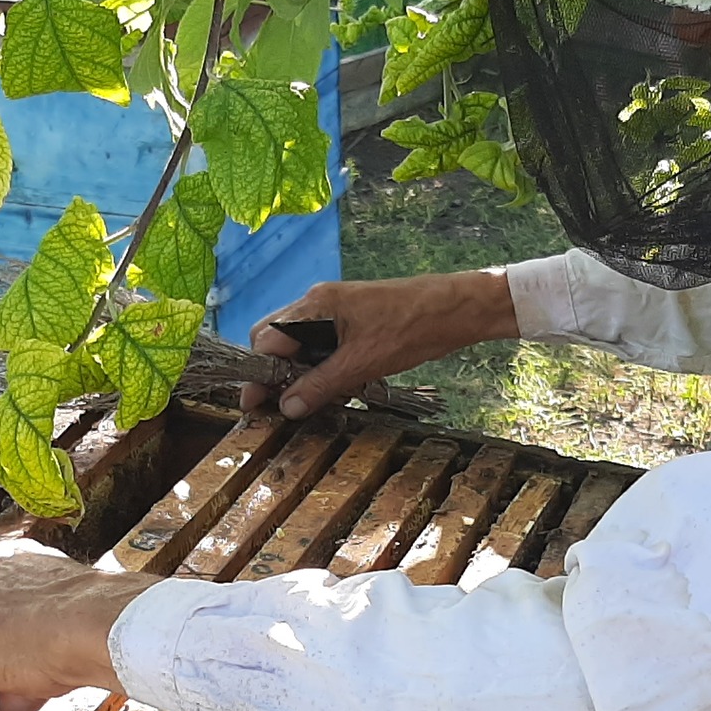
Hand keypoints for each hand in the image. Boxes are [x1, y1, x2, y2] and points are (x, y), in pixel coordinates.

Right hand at [245, 269, 520, 418]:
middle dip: (274, 373)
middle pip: (276, 340)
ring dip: (300, 374)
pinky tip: (335, 390)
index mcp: (314, 306)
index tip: (255, 405)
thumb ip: (320, 385)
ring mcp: (335, 311)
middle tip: (280, 406)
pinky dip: (321, 368)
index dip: (258, 374)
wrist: (456, 309)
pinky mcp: (352, 321)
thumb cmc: (411, 329)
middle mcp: (317, 303)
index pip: (265, 339)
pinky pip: (323, 346)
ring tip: (310, 402)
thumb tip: (286, 407)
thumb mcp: (361, 364)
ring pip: (300, 345)